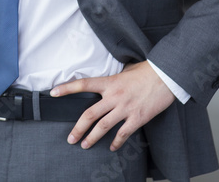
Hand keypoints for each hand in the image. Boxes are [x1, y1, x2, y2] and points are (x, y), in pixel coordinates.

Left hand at [50, 61, 174, 150]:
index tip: (53, 93)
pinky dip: (116, 142)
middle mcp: (114, 96)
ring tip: (85, 145)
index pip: (83, 84)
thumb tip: (108, 84)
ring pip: (103, 126)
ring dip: (92, 138)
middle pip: (89, 114)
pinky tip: (112, 147)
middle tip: (70, 138)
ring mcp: (125, 108)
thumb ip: (113, 79)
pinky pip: (123, 133)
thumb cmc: (146, 71)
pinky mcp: (137, 118)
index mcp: (109, 82)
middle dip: (78, 128)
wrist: (166, 77)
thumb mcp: (125, 71)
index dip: (66, 88)